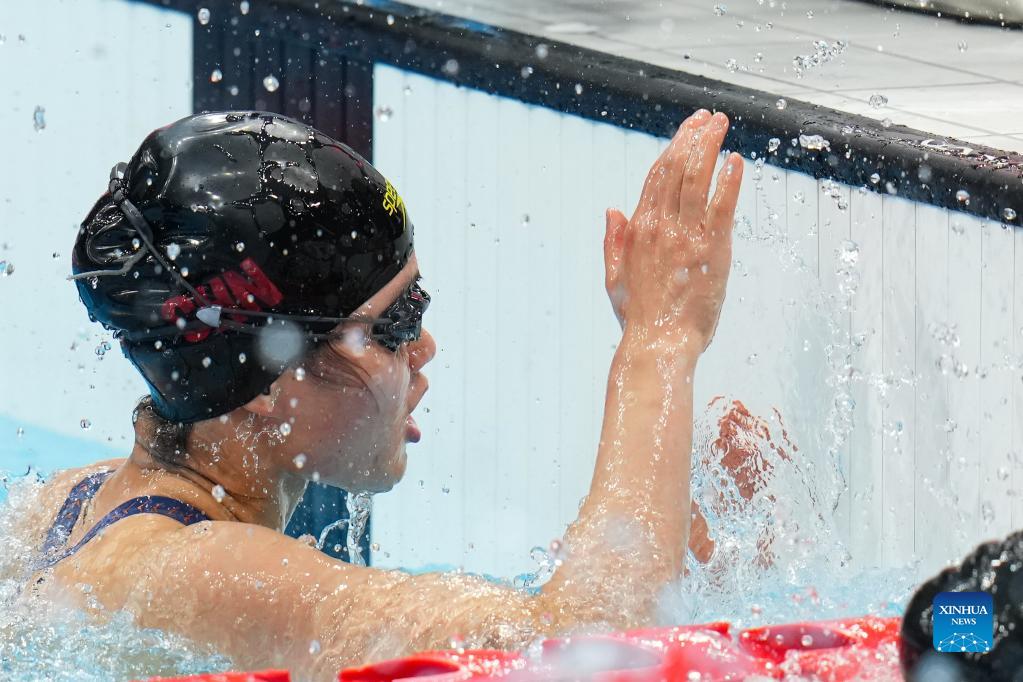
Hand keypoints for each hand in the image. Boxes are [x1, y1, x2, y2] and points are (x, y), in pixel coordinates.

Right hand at [603, 110, 742, 351]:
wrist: (657, 344)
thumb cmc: (638, 318)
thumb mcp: (614, 278)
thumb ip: (613, 242)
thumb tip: (612, 210)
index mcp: (638, 231)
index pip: (655, 179)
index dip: (671, 150)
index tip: (686, 131)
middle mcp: (659, 227)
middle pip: (676, 170)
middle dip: (691, 138)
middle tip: (707, 118)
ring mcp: (685, 236)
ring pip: (695, 179)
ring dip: (709, 147)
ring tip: (720, 125)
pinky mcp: (710, 249)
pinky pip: (721, 206)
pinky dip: (728, 181)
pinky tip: (735, 161)